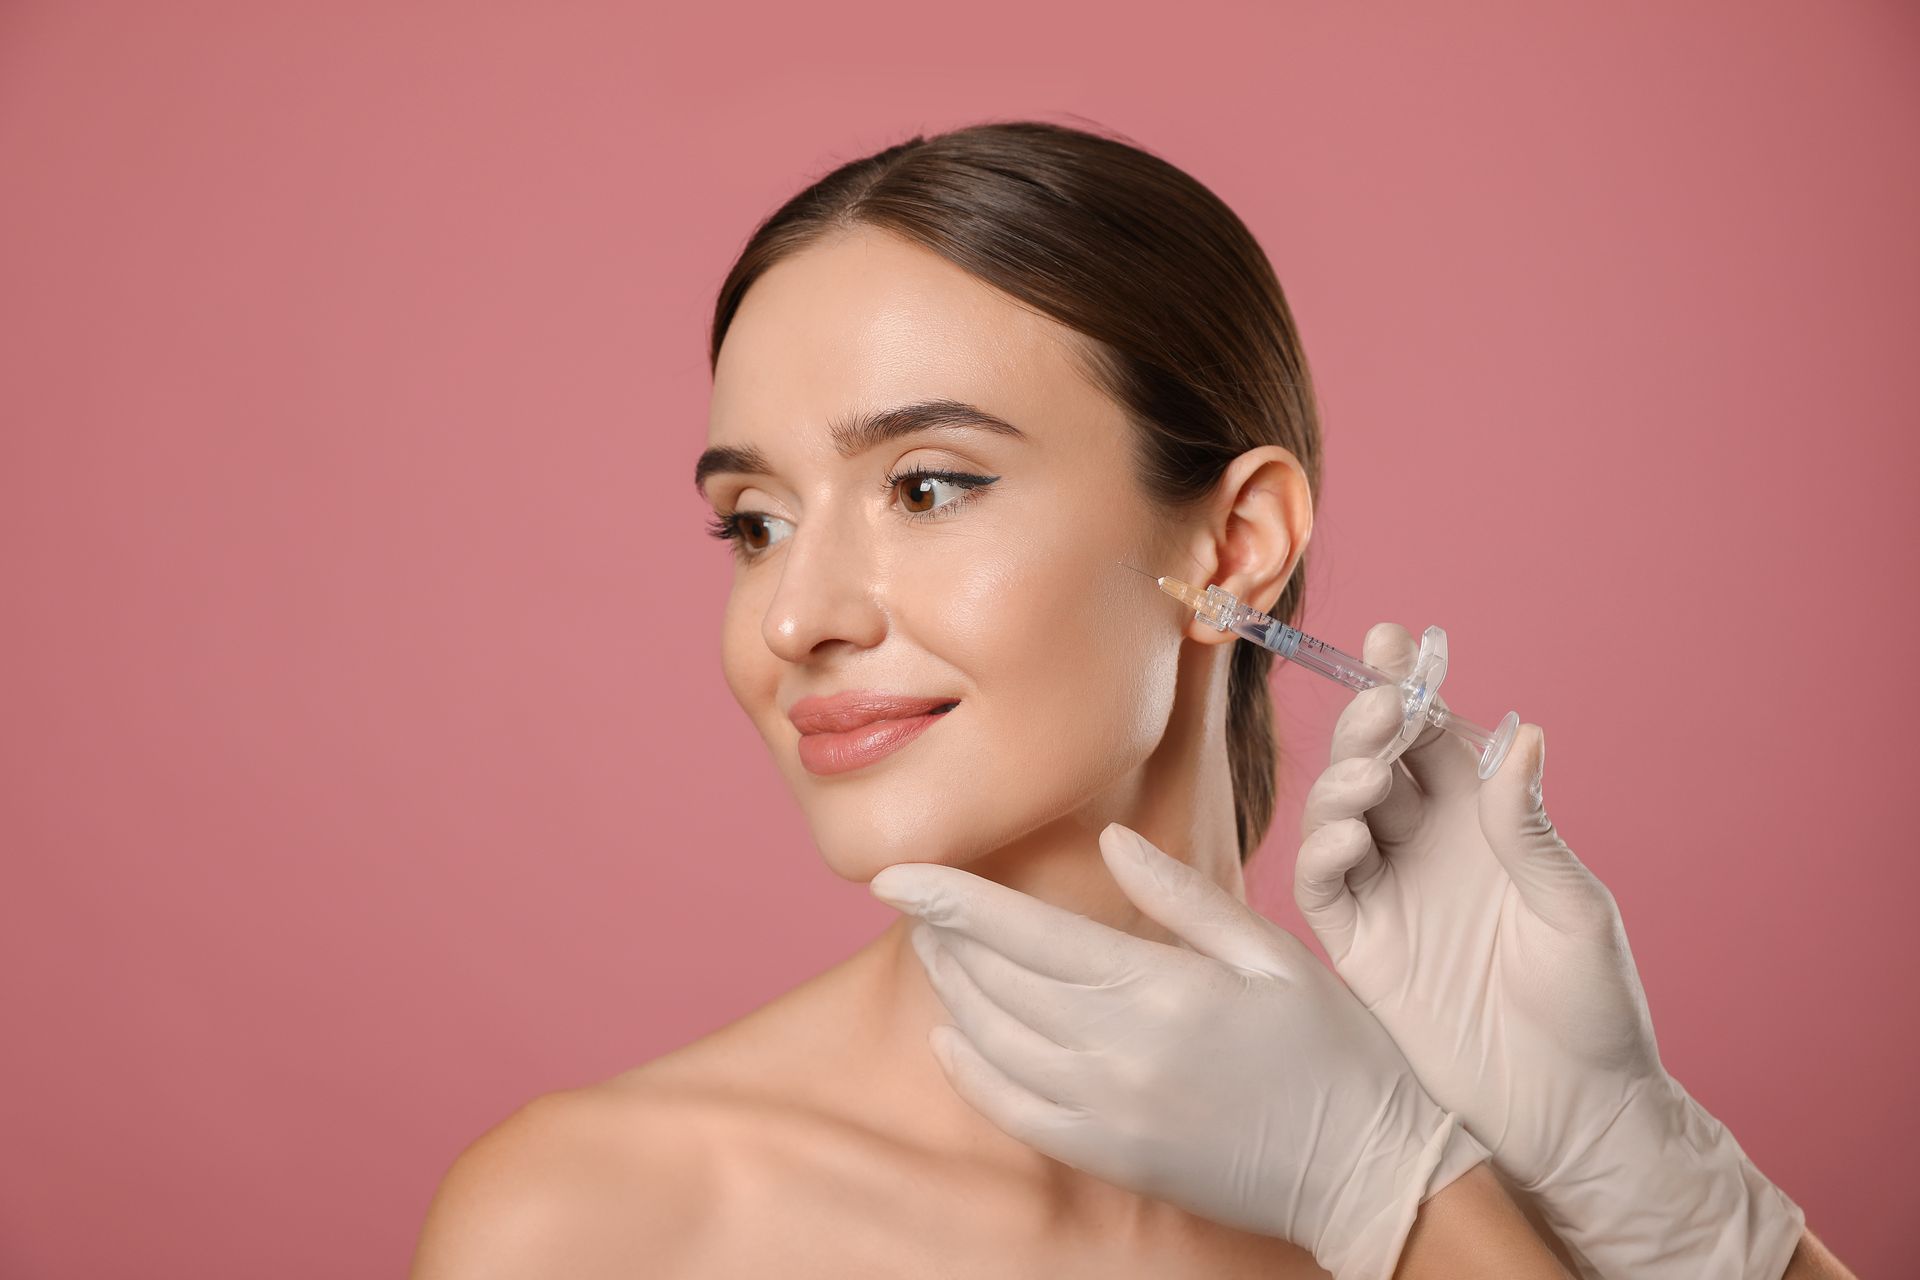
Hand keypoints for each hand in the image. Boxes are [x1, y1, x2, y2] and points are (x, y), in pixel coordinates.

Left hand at [869, 826, 1489, 1279]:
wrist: (1367, 1169)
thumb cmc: (1331, 1050)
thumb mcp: (1271, 953)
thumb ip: (1182, 897)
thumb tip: (1109, 842)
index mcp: (1161, 989)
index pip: (1025, 933)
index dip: (952, 899)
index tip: (896, 872)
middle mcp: (1120, 1052)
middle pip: (994, 983)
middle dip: (943, 936)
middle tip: (919, 900)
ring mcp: (1108, 1113)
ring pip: (991, 1043)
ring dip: (949, 993)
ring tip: (935, 951)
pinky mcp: (1108, 1158)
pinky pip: (1011, 1112)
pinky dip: (968, 1070)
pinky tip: (951, 1037)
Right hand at [1296, 621, 1803, 1278]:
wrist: (1571, 1113)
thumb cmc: (1594, 1010)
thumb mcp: (1575, 910)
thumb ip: (1527, 829)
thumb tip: (1520, 735)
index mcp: (1486, 827)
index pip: (1436, 739)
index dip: (1412, 687)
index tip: (1393, 639)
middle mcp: (1429, 850)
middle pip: (1378, 763)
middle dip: (1369, 723)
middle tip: (1380, 704)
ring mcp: (1390, 896)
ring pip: (1339, 814)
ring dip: (1343, 782)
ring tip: (1367, 774)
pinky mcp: (1360, 947)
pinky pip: (1322, 887)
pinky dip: (1323, 854)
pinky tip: (1347, 839)